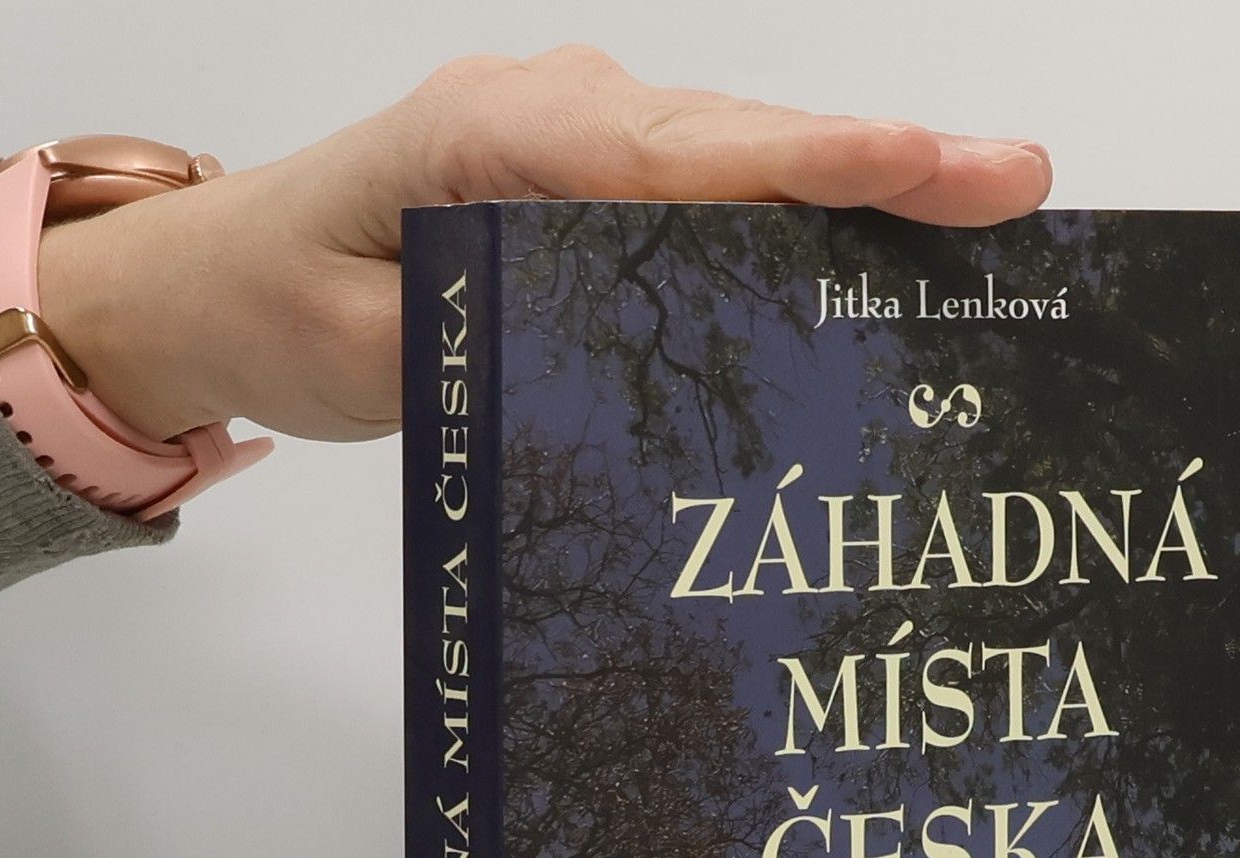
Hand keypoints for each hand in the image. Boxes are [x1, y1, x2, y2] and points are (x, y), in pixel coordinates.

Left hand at [34, 46, 1052, 444]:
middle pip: (740, 139)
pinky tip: (887, 253)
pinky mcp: (597, 186)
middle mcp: (556, 117)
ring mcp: (583, 145)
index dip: (807, 161)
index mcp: (495, 138)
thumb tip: (613, 358)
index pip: (679, 151)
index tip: (918, 163)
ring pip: (744, 158)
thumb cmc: (284, 304)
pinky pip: (718, 192)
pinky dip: (806, 215)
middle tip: (1014, 185)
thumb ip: (488, 347)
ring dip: (863, 187)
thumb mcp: (369, 352)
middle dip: (881, 163)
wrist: (224, 280)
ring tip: (988, 213)